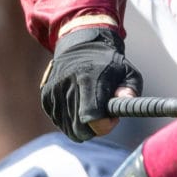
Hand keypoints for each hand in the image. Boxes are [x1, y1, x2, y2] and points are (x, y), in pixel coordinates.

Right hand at [40, 27, 142, 141]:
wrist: (81, 47)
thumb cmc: (110, 64)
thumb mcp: (128, 72)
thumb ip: (130, 90)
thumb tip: (127, 102)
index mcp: (88, 80)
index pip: (93, 119)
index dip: (105, 126)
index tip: (113, 117)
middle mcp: (68, 86)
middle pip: (80, 129)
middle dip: (95, 129)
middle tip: (104, 115)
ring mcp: (54, 92)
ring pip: (69, 129)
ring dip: (83, 125)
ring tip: (92, 108)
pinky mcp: (46, 96)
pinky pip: (59, 122)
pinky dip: (70, 121)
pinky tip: (79, 107)